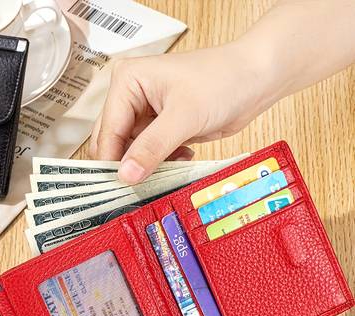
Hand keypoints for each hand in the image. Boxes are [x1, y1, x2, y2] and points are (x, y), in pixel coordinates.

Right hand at [90, 45, 269, 182]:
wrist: (256, 80)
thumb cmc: (223, 81)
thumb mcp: (184, 116)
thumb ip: (152, 147)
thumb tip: (126, 175)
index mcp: (126, 82)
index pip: (108, 131)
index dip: (113, 161)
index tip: (121, 187)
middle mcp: (130, 96)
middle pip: (115, 143)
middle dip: (130, 164)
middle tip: (143, 185)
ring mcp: (145, 113)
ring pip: (132, 152)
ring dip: (149, 165)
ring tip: (173, 163)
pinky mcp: (159, 128)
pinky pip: (149, 155)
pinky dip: (162, 162)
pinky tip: (183, 156)